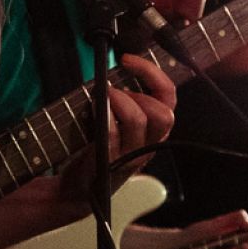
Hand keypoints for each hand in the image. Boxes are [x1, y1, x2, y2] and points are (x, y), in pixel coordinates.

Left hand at [59, 53, 176, 200]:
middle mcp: (149, 144)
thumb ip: (123, 102)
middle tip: (115, 89)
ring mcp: (131, 156)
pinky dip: (104, 115)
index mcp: (155, 131)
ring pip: (141, 121)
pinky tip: (94, 106)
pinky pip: (113, 135)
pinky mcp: (110, 162)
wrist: (78, 189)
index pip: (169, 97)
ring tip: (103, 96)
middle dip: (140, 91)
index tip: (127, 59)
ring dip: (120, 100)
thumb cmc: (97, 149)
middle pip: (165, 114)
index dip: (152, 73)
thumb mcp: (118, 123)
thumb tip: (114, 71)